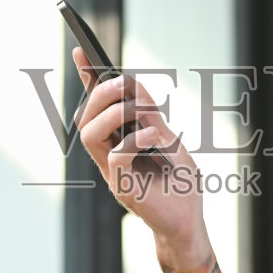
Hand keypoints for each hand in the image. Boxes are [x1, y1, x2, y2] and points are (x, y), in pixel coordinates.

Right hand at [73, 47, 210, 264]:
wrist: (191, 220)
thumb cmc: (180, 182)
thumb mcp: (169, 139)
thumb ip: (150, 116)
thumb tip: (132, 85)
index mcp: (119, 140)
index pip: (98, 106)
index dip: (87, 79)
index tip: (81, 51)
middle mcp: (109, 154)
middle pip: (87, 116)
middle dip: (102, 92)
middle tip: (123, 84)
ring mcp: (113, 172)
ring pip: (90, 133)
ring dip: (113, 113)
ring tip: (138, 110)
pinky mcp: (122, 188)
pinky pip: (116, 156)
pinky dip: (134, 139)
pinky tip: (153, 136)